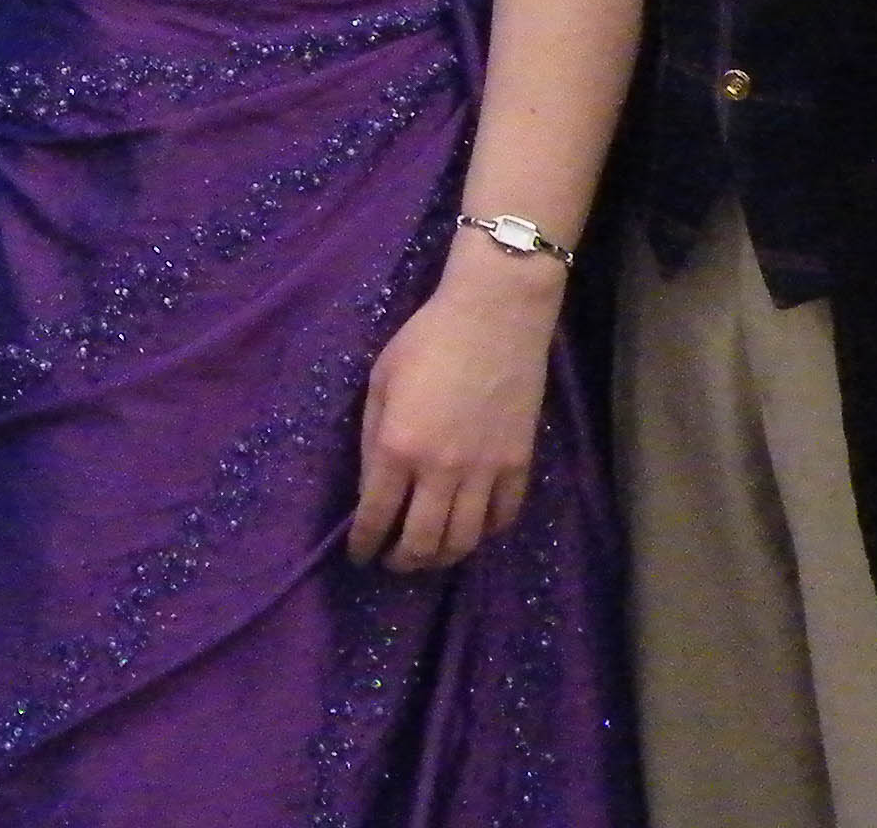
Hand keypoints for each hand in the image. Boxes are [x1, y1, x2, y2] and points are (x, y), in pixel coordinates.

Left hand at [347, 248, 557, 572]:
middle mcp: (440, 471)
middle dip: (401, 562)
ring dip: (441, 557)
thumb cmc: (427, 339)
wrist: (495, 315)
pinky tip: (472, 527)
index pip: (375, 516)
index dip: (363, 544)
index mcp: (398, 447)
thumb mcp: (381, 380)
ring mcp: (484, 472)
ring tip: (429, 555)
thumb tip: (370, 485)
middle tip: (393, 562)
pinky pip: (502, 518)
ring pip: (463, 541)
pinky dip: (485, 533)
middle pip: (421, 543)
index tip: (358, 556)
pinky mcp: (518, 465)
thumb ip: (372, 437)